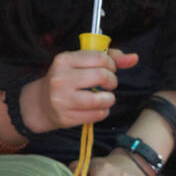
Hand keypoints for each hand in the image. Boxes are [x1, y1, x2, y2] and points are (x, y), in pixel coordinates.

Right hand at [19, 48, 139, 131]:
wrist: (41, 103)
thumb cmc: (67, 80)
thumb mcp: (81, 63)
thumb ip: (109, 58)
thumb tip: (134, 58)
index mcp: (64, 60)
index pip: (100, 57)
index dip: (111, 64)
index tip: (109, 69)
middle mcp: (61, 78)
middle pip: (102, 76)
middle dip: (112, 81)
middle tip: (108, 84)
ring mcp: (62, 99)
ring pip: (101, 98)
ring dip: (109, 99)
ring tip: (105, 98)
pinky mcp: (66, 117)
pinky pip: (97, 115)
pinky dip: (103, 111)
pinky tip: (97, 108)